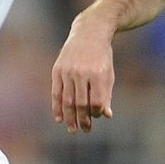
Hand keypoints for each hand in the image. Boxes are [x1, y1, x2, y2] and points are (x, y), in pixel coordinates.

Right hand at [51, 16, 115, 132]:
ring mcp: (68, 71)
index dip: (96, 112)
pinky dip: (56, 107)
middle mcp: (81, 73)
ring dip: (69, 118)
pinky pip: (56, 93)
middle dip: (83, 120)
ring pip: (67, 101)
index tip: (97, 115)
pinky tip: (59, 119)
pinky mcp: (57, 70)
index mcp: (97, 74)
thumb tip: (106, 115)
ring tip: (72, 129)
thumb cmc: (101, 56)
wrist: (89, 33)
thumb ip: (106, 94)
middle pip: (80, 104)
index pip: (96, 102)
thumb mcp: (108, 73)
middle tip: (85, 130)